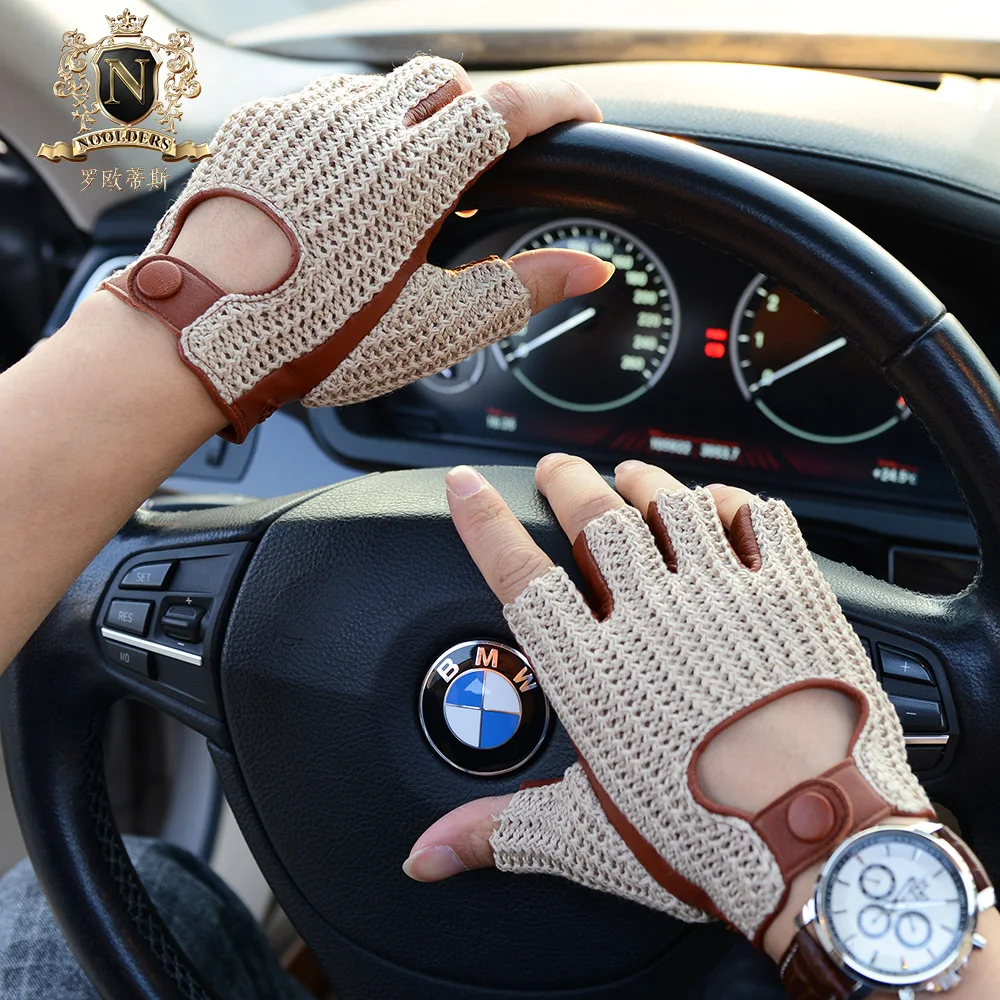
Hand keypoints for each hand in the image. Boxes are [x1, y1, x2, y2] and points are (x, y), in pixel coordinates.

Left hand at [99, 58, 612, 441]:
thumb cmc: (312, 341)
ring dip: (416, 120)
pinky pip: (328, 102)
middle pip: (449, 80)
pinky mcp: (263, 123)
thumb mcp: (432, 330)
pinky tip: (348, 185)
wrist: (195, 334)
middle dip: (482, 111)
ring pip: (386, 88)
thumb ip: (519, 292)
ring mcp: (306, 117)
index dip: (560, 102)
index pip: (510, 108)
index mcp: (414, 178)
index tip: (582, 113)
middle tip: (485, 169)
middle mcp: (361, 128)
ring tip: (409, 187)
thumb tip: (588, 271)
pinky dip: (357, 129)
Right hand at [403, 455, 930, 958]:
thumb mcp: (586, 837)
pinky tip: (719, 503)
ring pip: (670, 503)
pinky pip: (754, 517)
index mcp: (593, 670)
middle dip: (566, 482)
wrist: (824, 844)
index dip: (484, 521)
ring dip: (644, 481)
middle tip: (556, 470)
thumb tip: (428, 854)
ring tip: (631, 476)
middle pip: (593, 516)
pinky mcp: (787, 593)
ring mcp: (722, 596)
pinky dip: (730, 501)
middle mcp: (651, 617)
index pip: (520, 573)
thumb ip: (498, 832)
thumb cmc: (709, 842)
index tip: (468, 485)